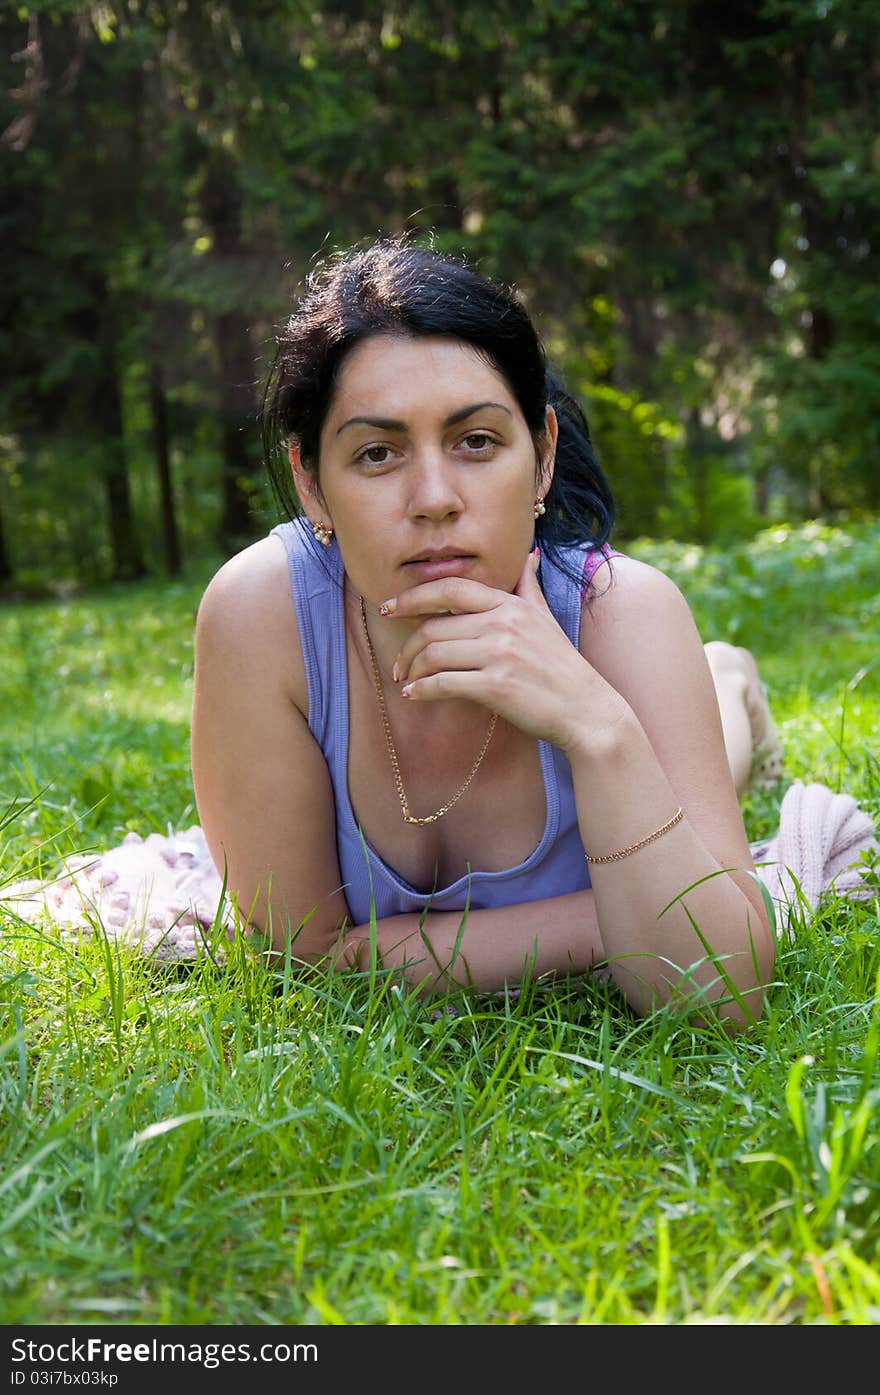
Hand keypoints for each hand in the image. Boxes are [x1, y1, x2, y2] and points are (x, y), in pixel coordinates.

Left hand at [385, 548, 611, 751]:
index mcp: (509, 605)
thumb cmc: (562, 666)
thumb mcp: (546, 618)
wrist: (586, 709)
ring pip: (434, 653)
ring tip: (406, 681)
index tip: (390, 607)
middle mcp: (503, 624)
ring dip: (412, 669)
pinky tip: (415, 695)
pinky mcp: (496, 687)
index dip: (414, 596)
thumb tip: (529, 555)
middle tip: (399, 663)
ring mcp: (500, 655)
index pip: (450, 588)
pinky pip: (444, 683)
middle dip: (408, 646)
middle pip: (434, 625)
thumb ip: (528, 586)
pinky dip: (423, 690)